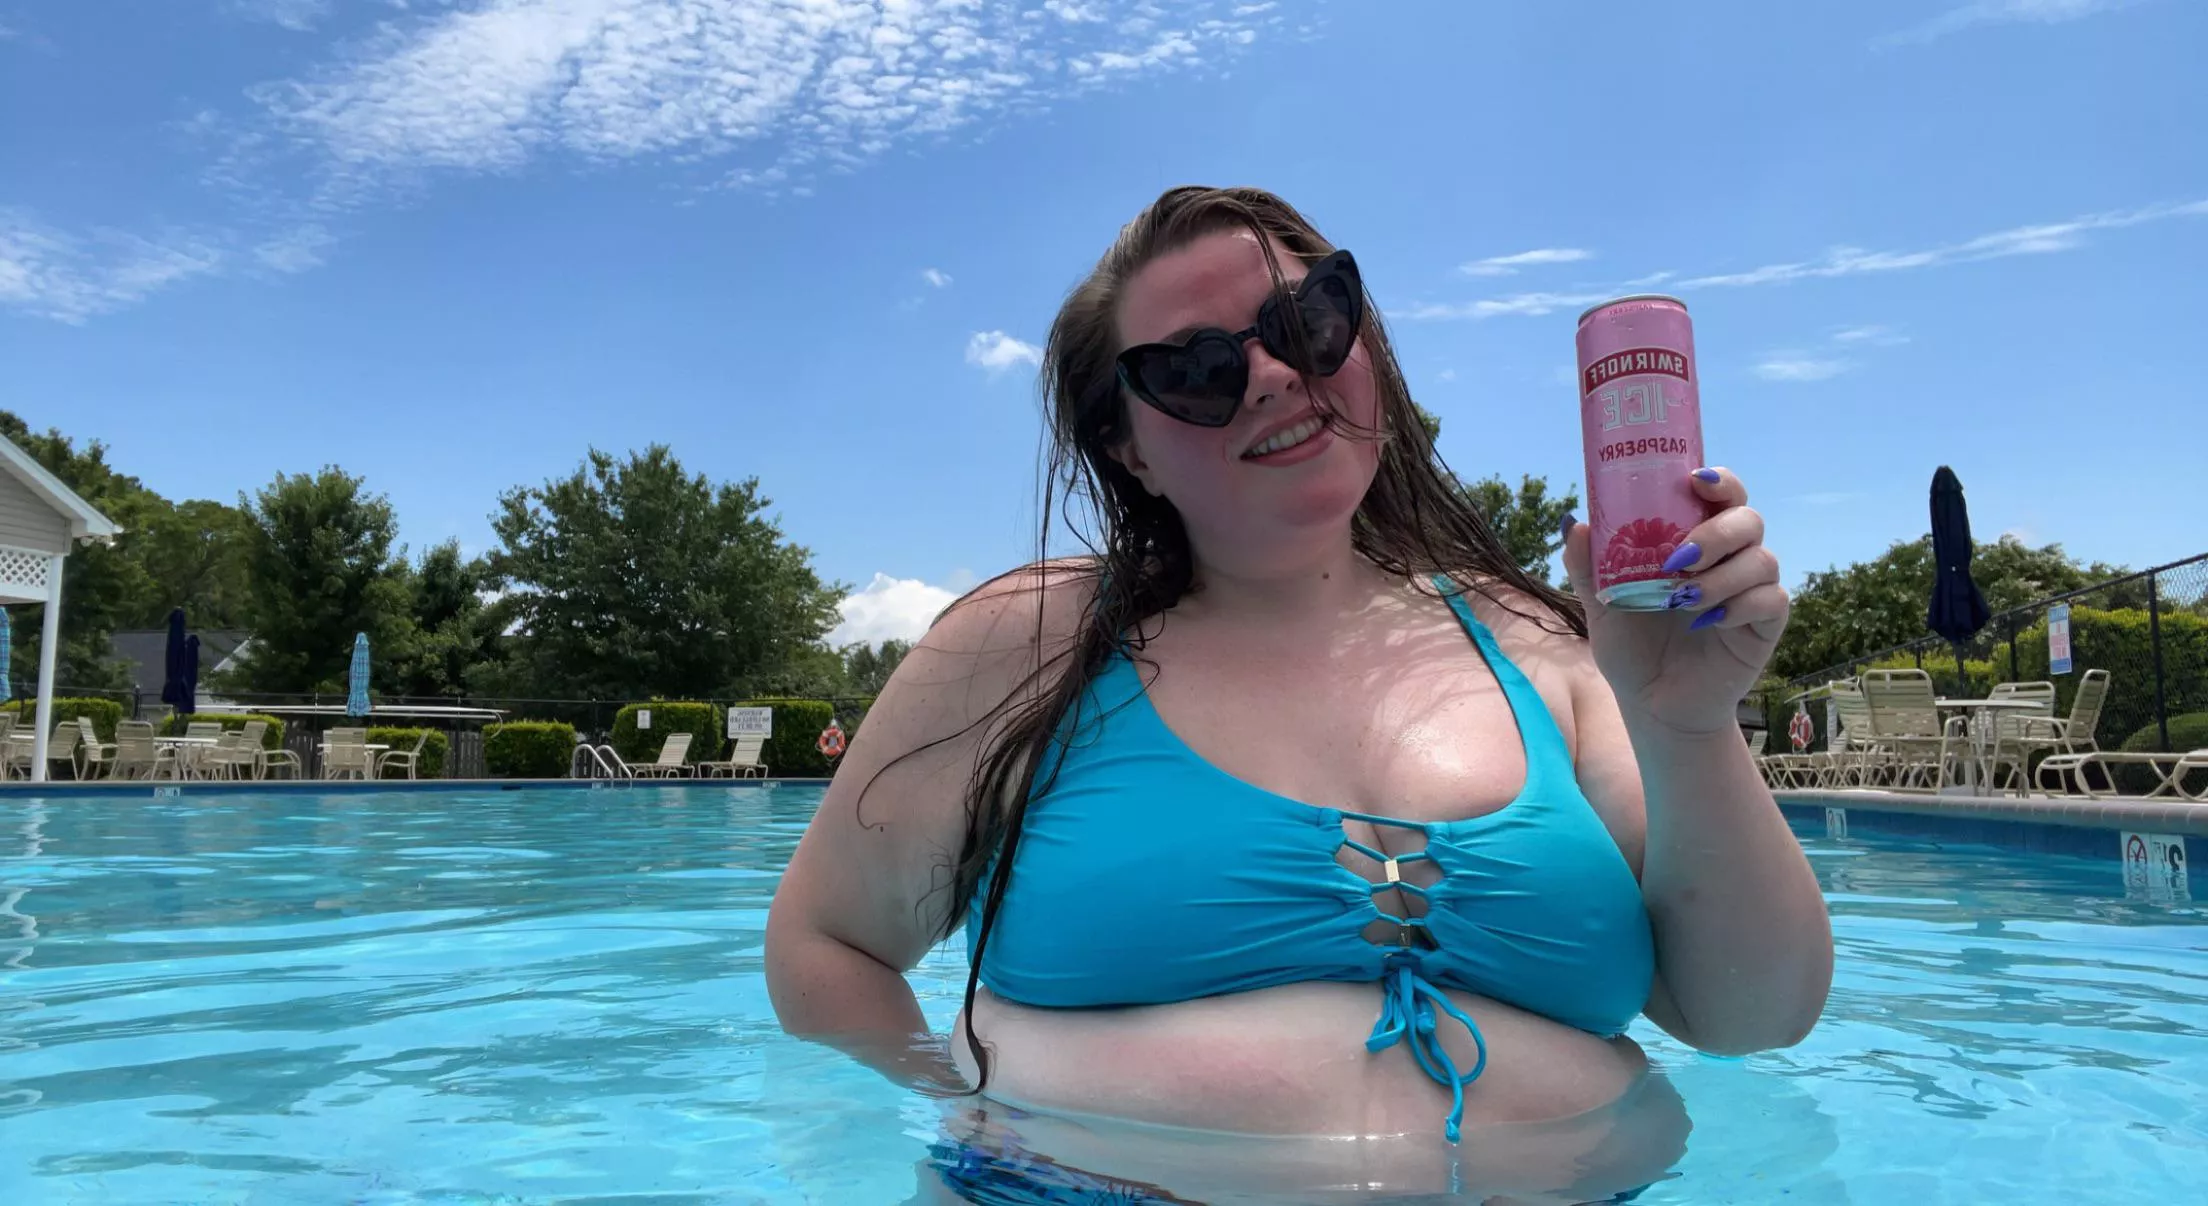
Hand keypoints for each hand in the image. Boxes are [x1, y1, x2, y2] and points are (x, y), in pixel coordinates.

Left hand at [1560, 467, 1787, 736]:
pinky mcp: (1764, 626)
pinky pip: (1772, 600)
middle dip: (1717, 532)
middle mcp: (1729, 559)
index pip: (1721, 495)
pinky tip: (1709, 623)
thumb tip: (1574, 524)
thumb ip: (1587, 566)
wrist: (1653, 704)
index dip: (1718, 480)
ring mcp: (1751, 591)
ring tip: (1684, 600)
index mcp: (1695, 542)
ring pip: (1763, 559)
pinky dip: (1741, 605)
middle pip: (1749, 519)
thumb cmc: (1633, 648)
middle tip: (1679, 557)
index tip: (1694, 480)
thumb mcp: (1601, 606)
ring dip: (1722, 576)